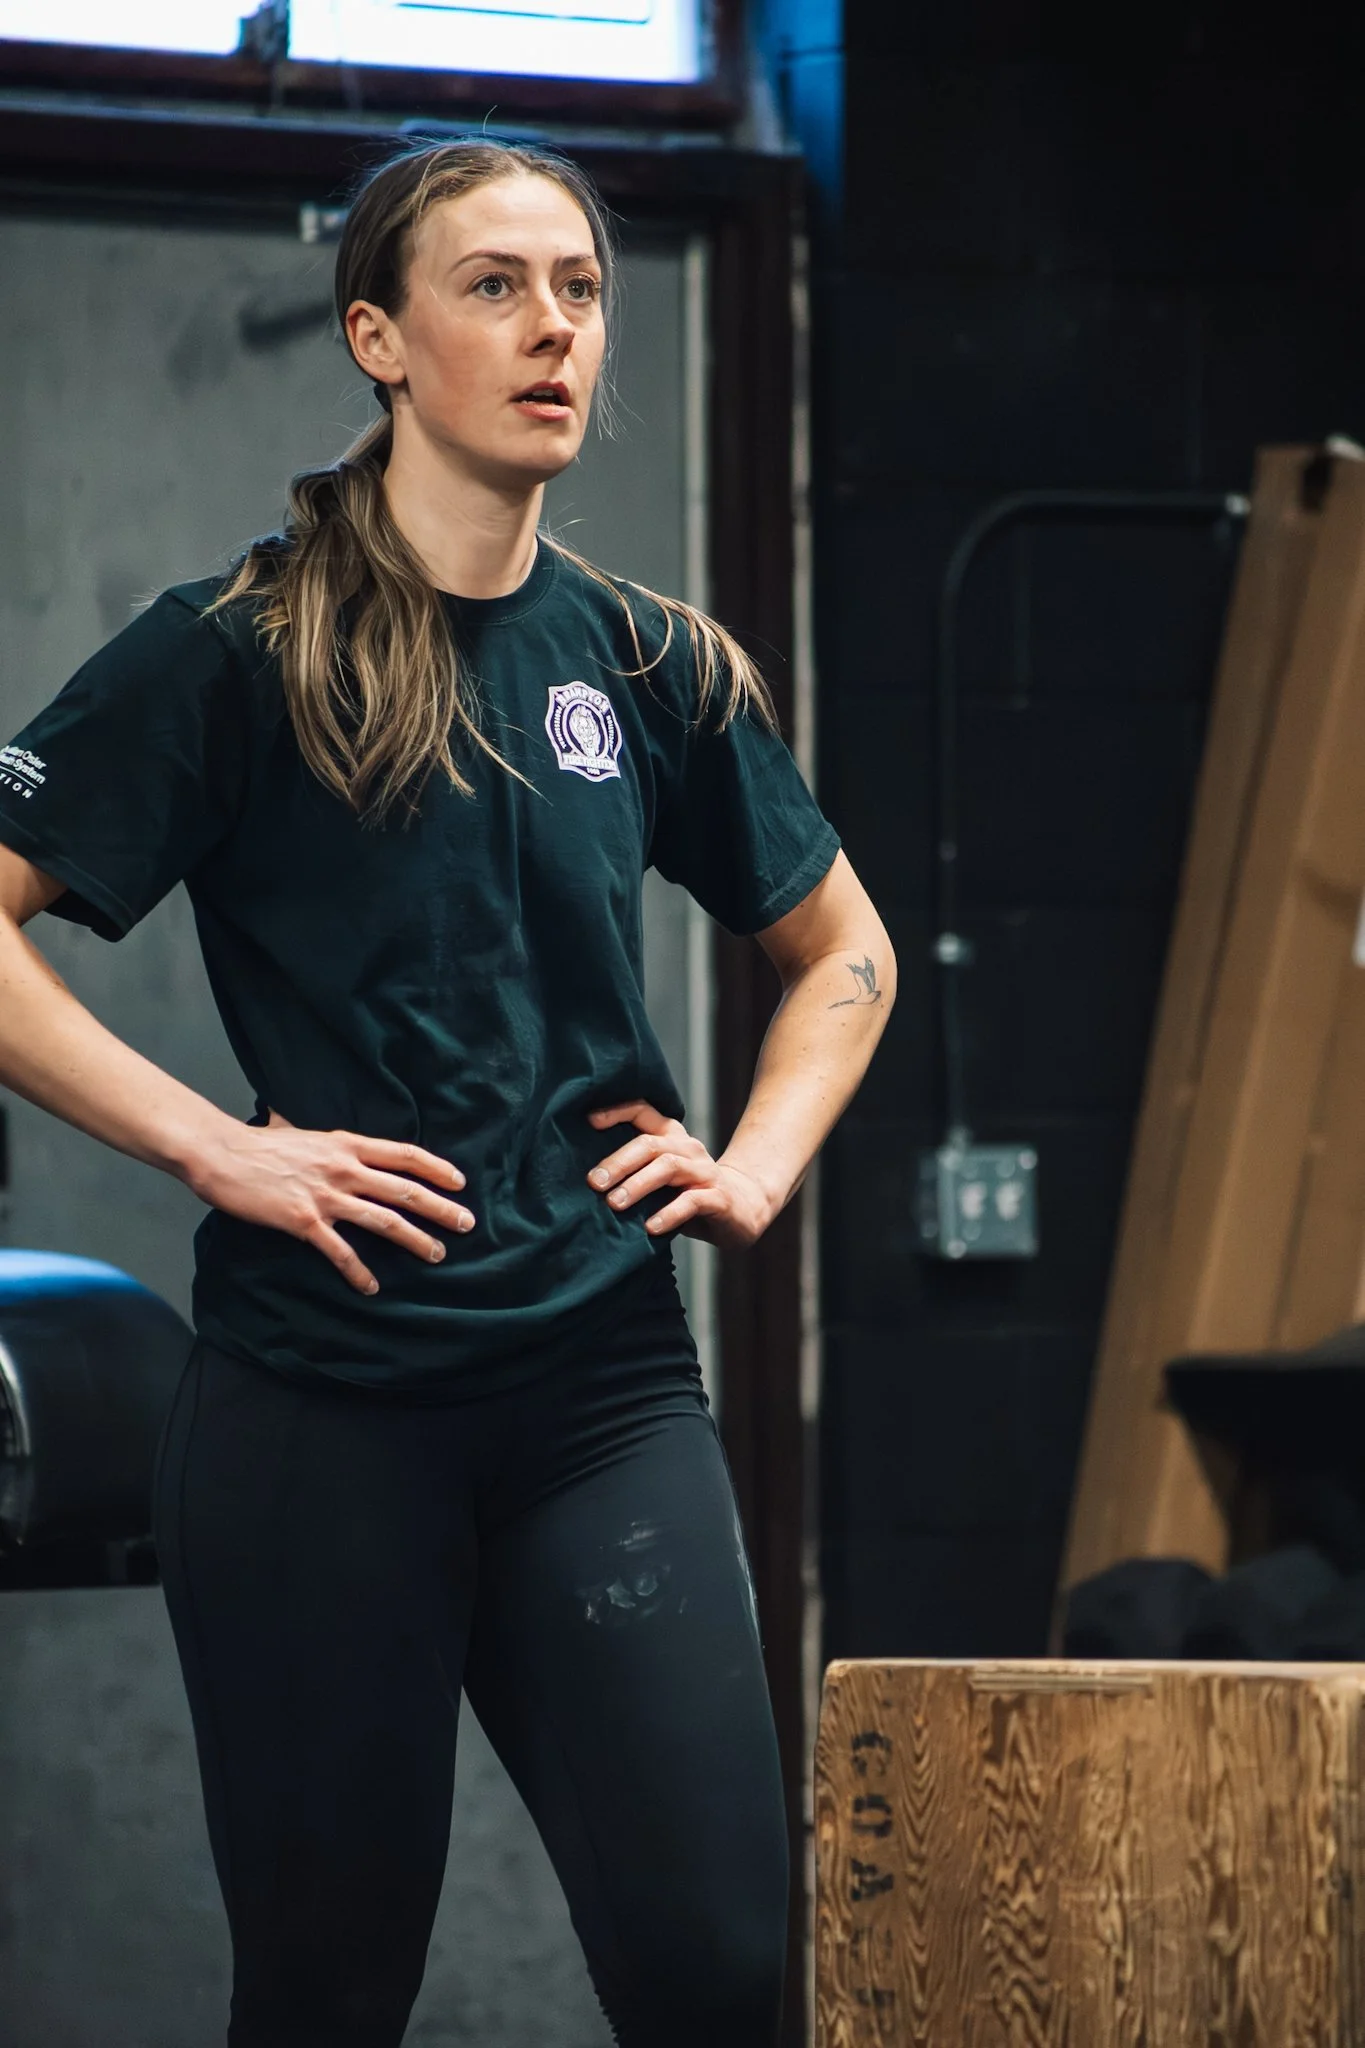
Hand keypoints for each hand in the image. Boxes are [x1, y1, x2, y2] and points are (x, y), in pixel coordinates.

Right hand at [190, 1109, 474, 1295]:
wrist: (221, 1154)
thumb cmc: (259, 1144)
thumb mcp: (304, 1133)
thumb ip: (328, 1142)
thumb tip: (341, 1141)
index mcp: (347, 1145)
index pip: (404, 1154)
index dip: (436, 1168)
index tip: (460, 1183)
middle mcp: (343, 1168)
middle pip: (404, 1189)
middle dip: (440, 1208)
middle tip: (467, 1223)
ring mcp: (325, 1195)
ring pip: (383, 1220)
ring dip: (415, 1240)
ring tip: (437, 1254)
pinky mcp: (304, 1221)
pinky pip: (340, 1251)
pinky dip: (359, 1271)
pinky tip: (372, 1287)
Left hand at [586, 1101, 773, 1250]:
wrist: (742, 1211)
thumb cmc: (688, 1194)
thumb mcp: (660, 1179)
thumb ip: (634, 1174)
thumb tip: (589, 1181)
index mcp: (672, 1138)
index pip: (644, 1111)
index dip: (617, 1112)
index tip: (588, 1121)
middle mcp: (688, 1149)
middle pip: (650, 1144)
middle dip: (618, 1162)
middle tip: (593, 1183)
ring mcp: (705, 1172)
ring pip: (669, 1167)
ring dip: (638, 1184)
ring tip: (615, 1203)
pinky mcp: (719, 1198)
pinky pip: (692, 1202)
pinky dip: (668, 1214)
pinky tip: (650, 1228)